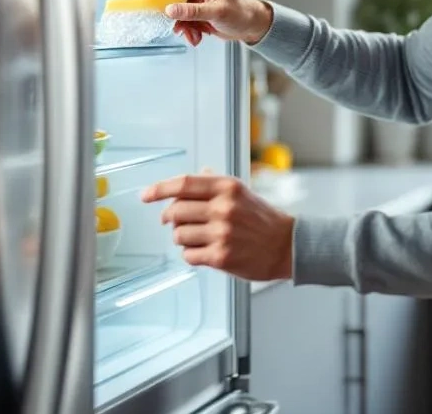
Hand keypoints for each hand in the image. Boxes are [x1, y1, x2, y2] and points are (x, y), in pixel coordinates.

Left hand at [141, 173, 294, 281]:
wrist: (287, 246)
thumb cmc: (262, 219)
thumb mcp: (241, 192)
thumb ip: (216, 183)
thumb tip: (199, 173)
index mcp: (227, 187)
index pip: (183, 184)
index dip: (159, 189)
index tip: (145, 196)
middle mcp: (224, 208)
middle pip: (175, 211)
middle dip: (169, 218)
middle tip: (174, 222)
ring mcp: (222, 234)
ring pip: (178, 235)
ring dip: (182, 238)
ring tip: (196, 238)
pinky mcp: (221, 257)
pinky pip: (188, 255)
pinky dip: (191, 255)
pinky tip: (204, 251)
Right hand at [143, 0, 272, 45]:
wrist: (253, 26)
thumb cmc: (242, 12)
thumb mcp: (216, 12)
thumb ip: (192, 11)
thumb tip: (169, 10)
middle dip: (170, 13)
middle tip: (163, 24)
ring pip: (176, 11)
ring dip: (181, 25)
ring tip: (192, 35)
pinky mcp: (197, 10)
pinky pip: (183, 20)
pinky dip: (187, 30)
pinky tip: (196, 37)